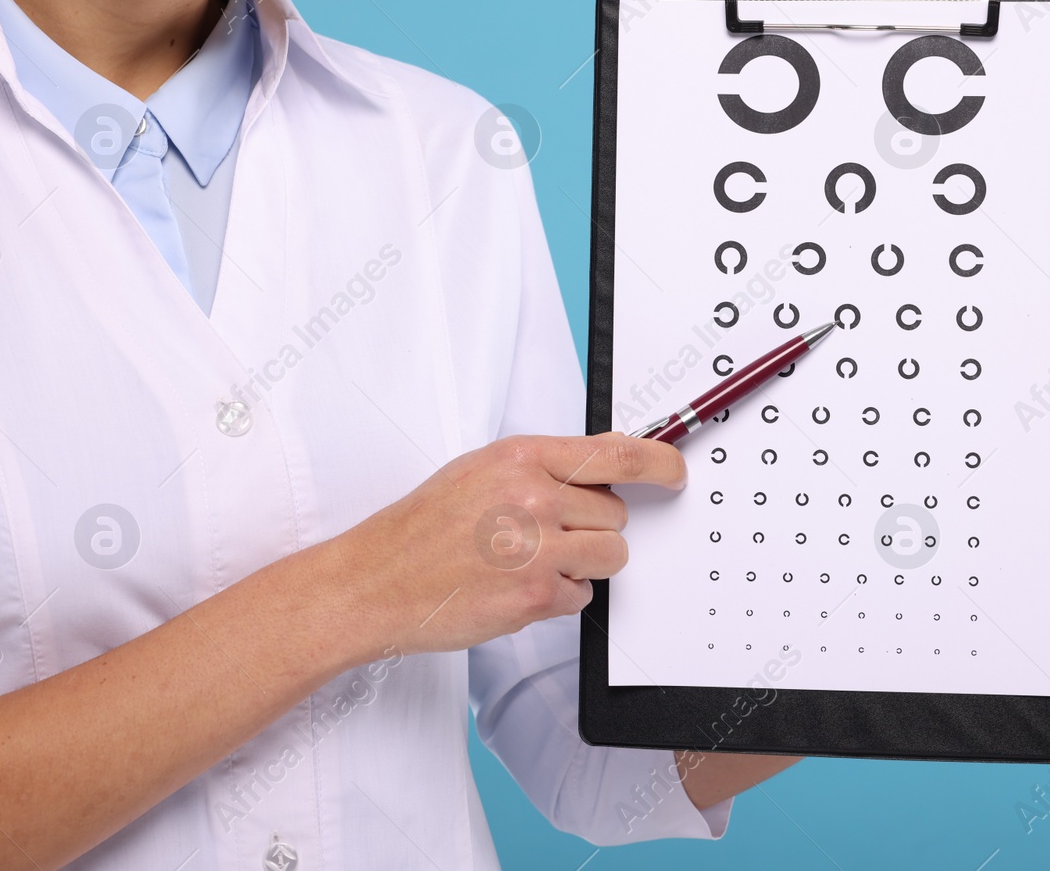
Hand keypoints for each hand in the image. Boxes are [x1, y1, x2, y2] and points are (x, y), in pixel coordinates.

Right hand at [335, 432, 685, 655]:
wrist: (375, 582)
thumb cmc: (422, 529)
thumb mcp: (480, 471)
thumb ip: (543, 465)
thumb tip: (607, 458)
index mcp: (520, 457)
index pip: (616, 452)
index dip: (659, 462)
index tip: (675, 472)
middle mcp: (532, 496)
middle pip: (616, 512)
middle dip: (590, 528)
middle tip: (540, 536)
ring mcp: (536, 547)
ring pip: (611, 554)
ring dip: (583, 564)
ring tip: (529, 561)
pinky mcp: (536, 594)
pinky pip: (585, 595)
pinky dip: (560, 598)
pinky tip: (515, 587)